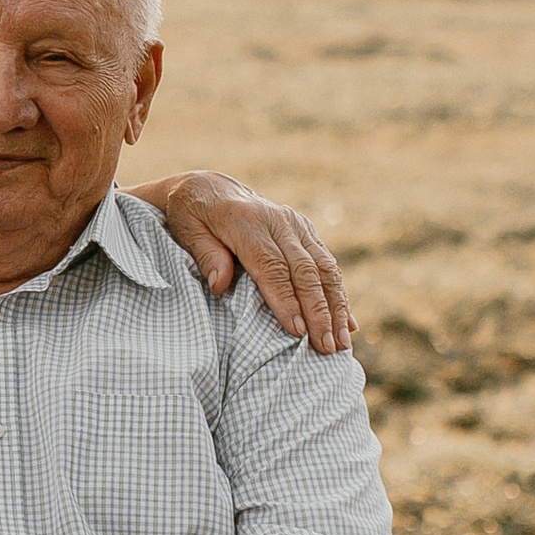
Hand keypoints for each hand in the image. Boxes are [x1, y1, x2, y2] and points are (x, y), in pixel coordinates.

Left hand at [143, 173, 353, 350]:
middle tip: (325, 347)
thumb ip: (206, 256)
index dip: (286, 300)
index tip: (296, 331)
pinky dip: (339, 295)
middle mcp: (278, 221)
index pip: (271, 266)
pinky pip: (328, 264)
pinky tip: (348, 324)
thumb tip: (220, 285)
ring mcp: (296, 225)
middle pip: (304, 270)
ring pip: (324, 268)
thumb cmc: (193, 215)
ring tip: (341, 344)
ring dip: (336, 307)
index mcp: (246, 221)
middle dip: (318, 311)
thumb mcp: (186, 230)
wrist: (211, 187)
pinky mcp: (306, 230)